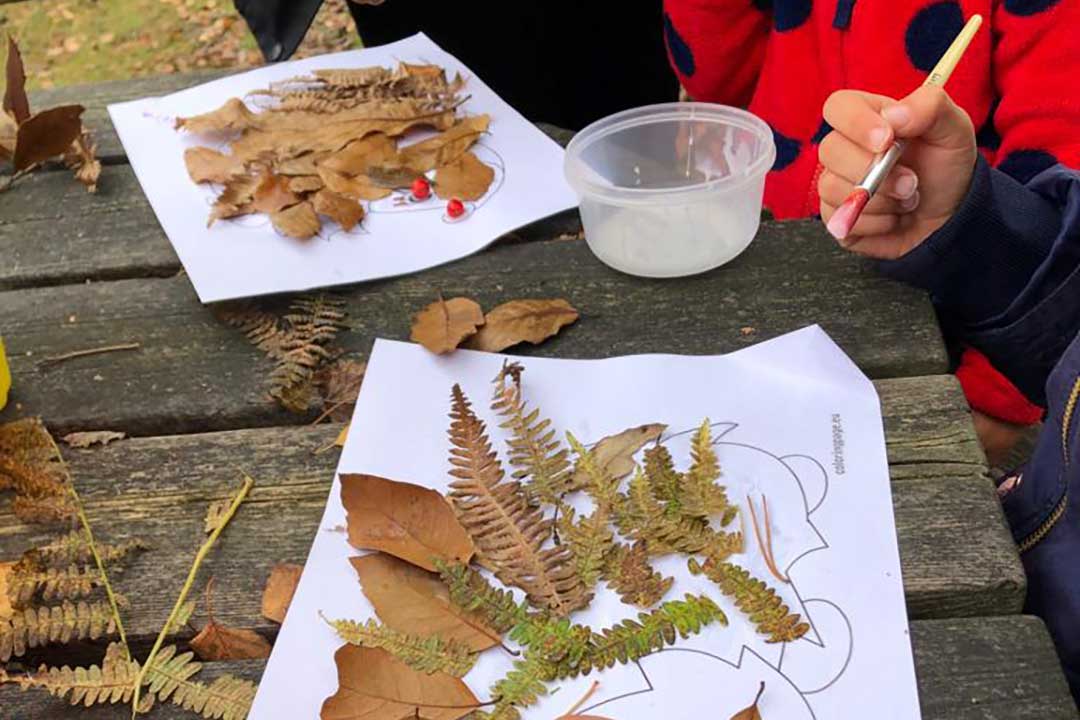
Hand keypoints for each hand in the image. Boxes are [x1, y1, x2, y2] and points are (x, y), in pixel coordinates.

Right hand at [818, 86, 976, 258]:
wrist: (948, 216)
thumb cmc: (946, 170)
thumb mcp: (954, 129)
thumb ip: (931, 107)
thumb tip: (894, 114)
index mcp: (869, 117)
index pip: (838, 107)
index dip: (856, 123)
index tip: (886, 140)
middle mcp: (846, 147)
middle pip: (830, 149)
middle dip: (875, 170)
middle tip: (911, 181)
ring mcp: (835, 182)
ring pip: (832, 187)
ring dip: (880, 199)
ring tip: (906, 198)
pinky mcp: (835, 215)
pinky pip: (839, 217)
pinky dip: (874, 222)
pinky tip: (892, 217)